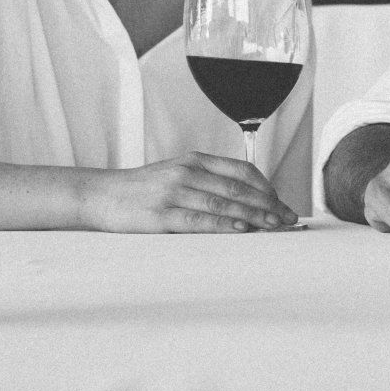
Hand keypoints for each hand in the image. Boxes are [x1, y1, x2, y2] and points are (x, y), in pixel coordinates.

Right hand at [84, 153, 300, 232]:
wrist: (101, 195)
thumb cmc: (142, 190)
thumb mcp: (176, 174)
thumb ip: (207, 182)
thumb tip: (245, 201)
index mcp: (194, 161)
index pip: (241, 170)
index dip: (266, 187)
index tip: (282, 203)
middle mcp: (187, 172)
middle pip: (238, 188)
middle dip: (268, 205)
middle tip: (289, 219)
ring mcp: (174, 192)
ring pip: (224, 203)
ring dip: (254, 216)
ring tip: (274, 226)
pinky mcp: (161, 214)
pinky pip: (199, 219)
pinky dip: (224, 224)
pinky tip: (242, 229)